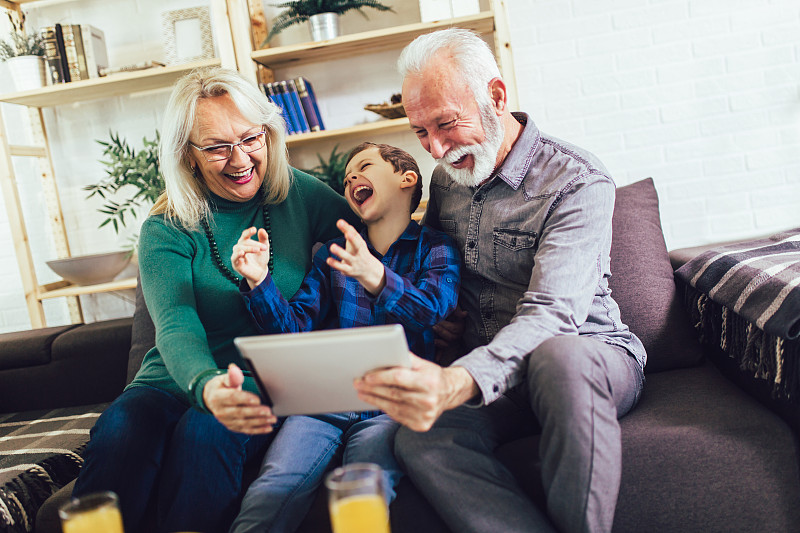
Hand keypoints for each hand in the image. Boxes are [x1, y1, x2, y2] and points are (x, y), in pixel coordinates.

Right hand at [203, 363, 276, 433]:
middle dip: (255, 412)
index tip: (257, 399)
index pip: (233, 398)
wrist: (211, 399)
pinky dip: (258, 430)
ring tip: (272, 419)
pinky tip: (268, 427)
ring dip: (260, 422)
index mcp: (218, 397)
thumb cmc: (221, 387)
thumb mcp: (223, 379)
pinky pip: (246, 429)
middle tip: (268, 411)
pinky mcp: (232, 426)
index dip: (245, 399)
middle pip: (240, 412)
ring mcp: (227, 421)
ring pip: (244, 423)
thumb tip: (233, 368)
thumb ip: (232, 376)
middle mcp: (221, 411)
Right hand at [231, 227, 269, 288]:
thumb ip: (264, 239)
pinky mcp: (236, 265)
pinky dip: (237, 255)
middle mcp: (239, 248)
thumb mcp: (264, 248)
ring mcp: (236, 256)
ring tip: (257, 250)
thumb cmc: (261, 259)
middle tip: (264, 248)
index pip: (245, 235)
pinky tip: (242, 253)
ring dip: (248, 248)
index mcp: (245, 243)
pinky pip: (234, 258)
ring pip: (238, 248)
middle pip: (243, 242)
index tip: (254, 229)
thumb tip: (261, 229)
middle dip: (254, 244)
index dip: (248, 232)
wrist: (261, 273)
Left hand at [327, 219, 385, 294]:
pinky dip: (335, 264)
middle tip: (347, 233)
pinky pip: (342, 267)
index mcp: (361, 244)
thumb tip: (340, 222)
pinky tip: (328, 260)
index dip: (348, 229)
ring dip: (340, 252)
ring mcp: (355, 262)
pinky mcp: (349, 270)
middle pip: (357, 245)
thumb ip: (349, 232)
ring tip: (332, 247)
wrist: (370, 271)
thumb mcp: (358, 243)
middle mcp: (359, 252)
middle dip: (352, 239)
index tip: (341, 222)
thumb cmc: (361, 253)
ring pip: (348, 257)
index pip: (356, 235)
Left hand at [353, 354, 478, 431]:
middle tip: (358, 383)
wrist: (449, 393)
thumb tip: (385, 353)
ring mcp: (425, 415)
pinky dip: (384, 408)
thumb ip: (406, 359)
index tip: (367, 376)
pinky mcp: (421, 425)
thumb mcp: (423, 364)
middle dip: (372, 388)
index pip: (399, 378)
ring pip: (392, 407)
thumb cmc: (432, 376)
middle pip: (393, 394)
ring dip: (374, 400)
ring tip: (362, 393)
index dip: (381, 377)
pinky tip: (375, 401)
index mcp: (429, 382)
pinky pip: (397, 416)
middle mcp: (428, 400)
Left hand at [433, 306, 467, 364]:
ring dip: (440, 342)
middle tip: (432, 326)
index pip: (455, 329)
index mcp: (460, 326)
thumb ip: (457, 309)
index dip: (446, 325)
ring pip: (447, 344)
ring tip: (433, 338)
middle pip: (451, 337)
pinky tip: (436, 358)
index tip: (438, 320)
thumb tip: (464, 314)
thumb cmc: (447, 307)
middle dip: (441, 332)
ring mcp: (450, 340)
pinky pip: (442, 351)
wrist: (440, 309)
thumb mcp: (453, 306)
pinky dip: (439, 354)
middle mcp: (457, 334)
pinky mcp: (443, 343)